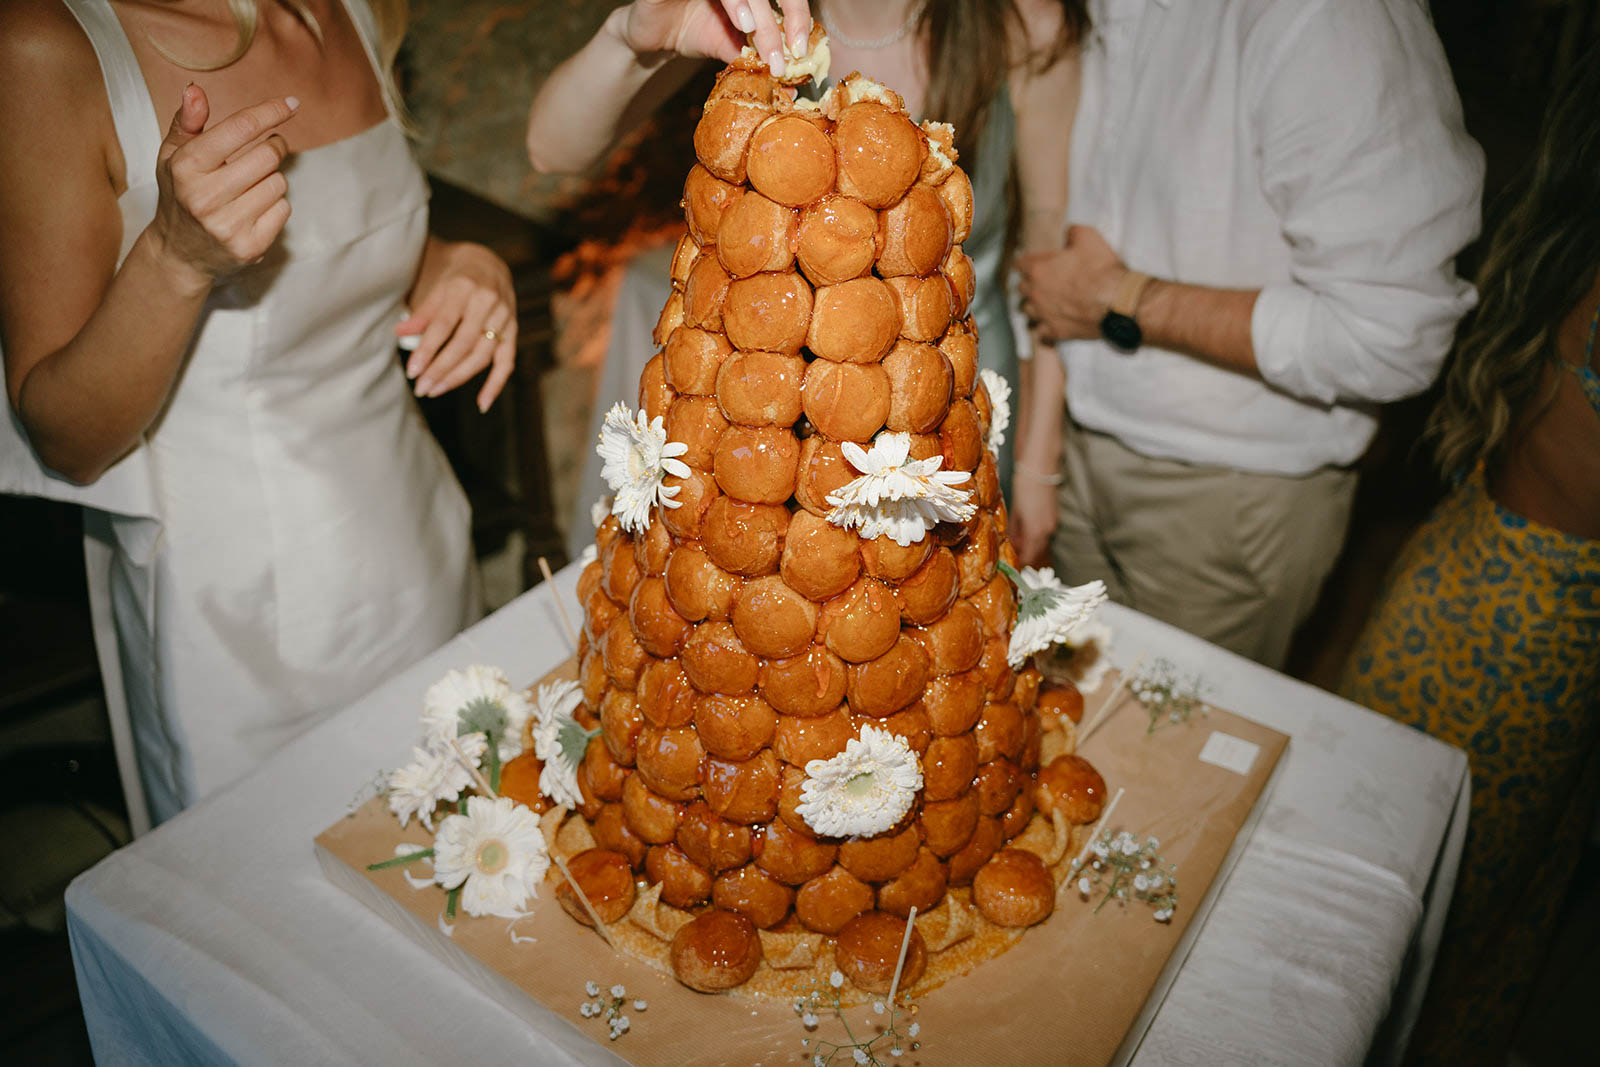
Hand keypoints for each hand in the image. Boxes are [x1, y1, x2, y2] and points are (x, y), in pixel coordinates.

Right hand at [149, 85, 295, 288]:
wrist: (179, 253)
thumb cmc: (180, 193)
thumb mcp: (173, 155)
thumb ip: (187, 121)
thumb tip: (195, 90)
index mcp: (186, 167)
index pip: (240, 129)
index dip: (269, 112)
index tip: (291, 104)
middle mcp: (205, 197)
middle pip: (268, 155)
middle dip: (274, 146)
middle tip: (267, 148)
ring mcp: (228, 225)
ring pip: (279, 183)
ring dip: (271, 178)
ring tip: (249, 185)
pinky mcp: (249, 246)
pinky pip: (284, 209)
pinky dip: (275, 205)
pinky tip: (253, 209)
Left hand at [400, 242, 516, 411]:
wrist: (486, 263)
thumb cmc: (454, 277)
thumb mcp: (435, 287)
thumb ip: (422, 312)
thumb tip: (399, 333)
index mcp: (465, 287)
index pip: (444, 325)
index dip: (428, 350)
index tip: (412, 371)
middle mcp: (488, 301)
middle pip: (463, 344)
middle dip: (441, 369)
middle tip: (422, 388)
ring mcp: (504, 317)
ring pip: (482, 355)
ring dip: (459, 377)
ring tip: (436, 390)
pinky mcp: (513, 330)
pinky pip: (507, 361)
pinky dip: (496, 384)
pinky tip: (482, 404)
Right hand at [615, 0, 811, 72]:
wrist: (651, 38)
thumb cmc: (692, 32)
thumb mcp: (731, 46)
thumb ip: (757, 56)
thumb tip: (791, 83)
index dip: (798, 16)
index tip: (801, 48)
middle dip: (788, 16)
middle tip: (792, 52)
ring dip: (762, 14)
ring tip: (764, 41)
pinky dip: (735, 3)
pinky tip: (741, 22)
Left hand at [1008, 469, 1057, 566]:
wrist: (1040, 466)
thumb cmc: (1025, 485)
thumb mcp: (1016, 510)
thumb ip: (1015, 529)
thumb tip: (1011, 542)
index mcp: (1037, 531)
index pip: (1029, 555)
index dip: (1020, 561)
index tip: (1010, 565)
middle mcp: (1048, 529)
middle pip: (1035, 549)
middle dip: (1024, 553)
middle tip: (1010, 554)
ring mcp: (1052, 521)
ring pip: (1040, 540)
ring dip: (1029, 543)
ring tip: (1014, 542)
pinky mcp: (1053, 513)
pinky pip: (1043, 530)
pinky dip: (1034, 533)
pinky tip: (1022, 529)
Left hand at [1016, 225, 1127, 343]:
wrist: (1117, 301)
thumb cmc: (1102, 269)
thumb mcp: (1088, 237)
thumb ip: (1072, 232)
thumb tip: (1068, 234)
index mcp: (1038, 270)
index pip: (1019, 264)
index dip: (1026, 261)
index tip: (1032, 262)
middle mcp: (1035, 293)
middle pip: (1021, 288)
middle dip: (1030, 283)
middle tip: (1043, 281)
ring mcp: (1044, 314)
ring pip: (1027, 311)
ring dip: (1034, 306)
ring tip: (1045, 303)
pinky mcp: (1055, 332)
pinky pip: (1040, 333)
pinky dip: (1044, 328)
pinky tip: (1052, 324)